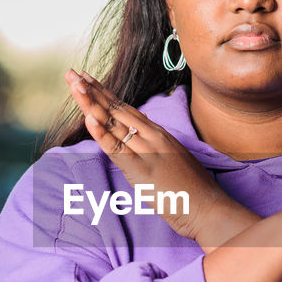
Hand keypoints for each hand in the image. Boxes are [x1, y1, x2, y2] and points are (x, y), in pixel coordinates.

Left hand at [65, 69, 243, 246]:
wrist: (210, 208)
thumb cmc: (194, 190)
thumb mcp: (176, 160)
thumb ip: (159, 146)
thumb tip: (146, 135)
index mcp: (160, 134)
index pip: (126, 109)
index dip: (105, 93)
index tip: (88, 79)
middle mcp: (153, 137)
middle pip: (116, 110)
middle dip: (92, 91)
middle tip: (72, 73)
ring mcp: (147, 151)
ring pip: (113, 124)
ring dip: (90, 103)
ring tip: (74, 84)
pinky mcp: (142, 170)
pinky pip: (116, 149)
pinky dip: (101, 133)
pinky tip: (88, 117)